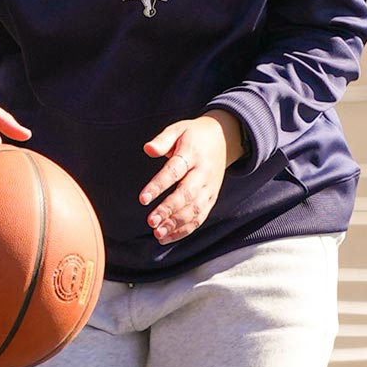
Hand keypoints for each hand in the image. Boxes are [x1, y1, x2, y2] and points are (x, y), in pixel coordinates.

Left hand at [139, 111, 245, 243]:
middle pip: (187, 194)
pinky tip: (167, 237)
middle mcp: (203, 173)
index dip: (158, 185)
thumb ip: (162, 140)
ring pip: (195, 210)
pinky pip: (200, 217)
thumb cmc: (193, 135)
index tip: (143, 199)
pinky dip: (184, 230)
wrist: (224, 138)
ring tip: (158, 233)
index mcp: (192, 154)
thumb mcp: (178, 129)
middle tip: (151, 221)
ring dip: (176, 224)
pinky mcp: (211, 198)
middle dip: (169, 210)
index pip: (174, 171)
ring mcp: (209, 188)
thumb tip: (148, 149)